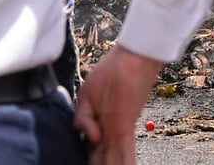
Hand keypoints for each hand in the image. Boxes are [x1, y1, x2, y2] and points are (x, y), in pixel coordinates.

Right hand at [73, 44, 163, 164]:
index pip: (90, 151)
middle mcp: (107, 132)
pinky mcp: (125, 127)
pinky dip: (126, 163)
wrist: (131, 59)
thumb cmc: (111, 72)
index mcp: (97, 126)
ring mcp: (117, 131)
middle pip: (102, 159)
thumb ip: (81, 121)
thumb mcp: (85, 98)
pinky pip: (126, 152)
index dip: (89, 160)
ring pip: (114, 160)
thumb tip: (92, 140)